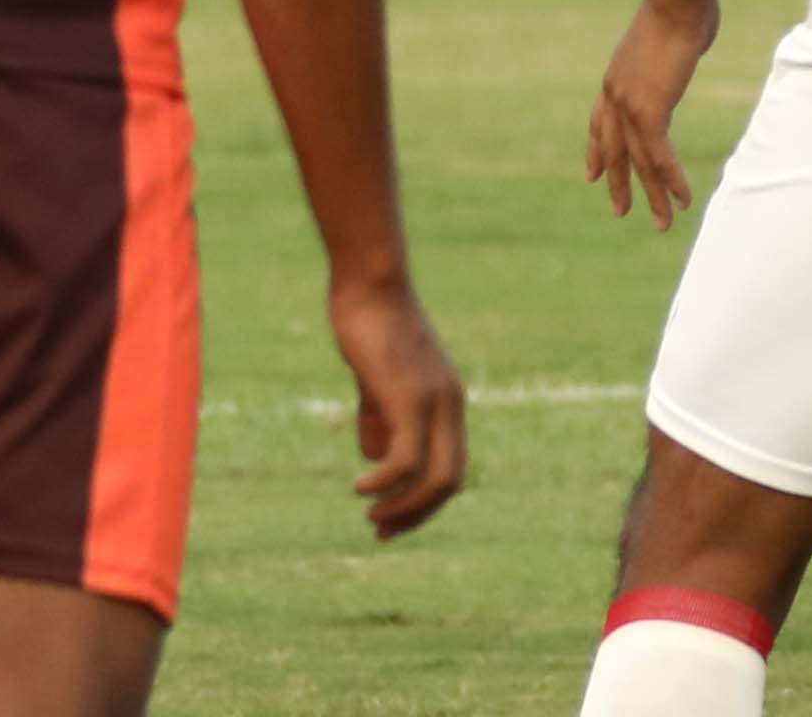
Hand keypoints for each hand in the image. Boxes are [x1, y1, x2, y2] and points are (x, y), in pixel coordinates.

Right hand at [328, 262, 469, 535]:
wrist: (370, 284)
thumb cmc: (370, 325)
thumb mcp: (379, 379)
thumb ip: (381, 416)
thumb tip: (377, 460)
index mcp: (448, 402)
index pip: (453, 468)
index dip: (425, 502)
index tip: (389, 519)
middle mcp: (450, 405)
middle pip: (452, 481)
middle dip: (418, 514)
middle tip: (380, 529)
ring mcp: (434, 402)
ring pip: (436, 477)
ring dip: (403, 506)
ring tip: (371, 514)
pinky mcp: (410, 399)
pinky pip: (405, 459)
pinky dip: (384, 483)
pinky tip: (358, 486)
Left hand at [585, 0, 716, 225]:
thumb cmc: (681, 2)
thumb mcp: (669, 33)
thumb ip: (672, 50)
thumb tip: (687, 41)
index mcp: (616, 76)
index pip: (599, 122)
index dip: (595, 150)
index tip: (590, 174)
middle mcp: (616, 94)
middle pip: (614, 150)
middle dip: (617, 182)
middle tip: (619, 212)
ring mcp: (630, 105)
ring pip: (639, 163)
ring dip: (652, 196)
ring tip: (661, 225)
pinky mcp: (650, 111)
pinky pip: (660, 156)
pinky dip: (672, 180)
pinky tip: (682, 201)